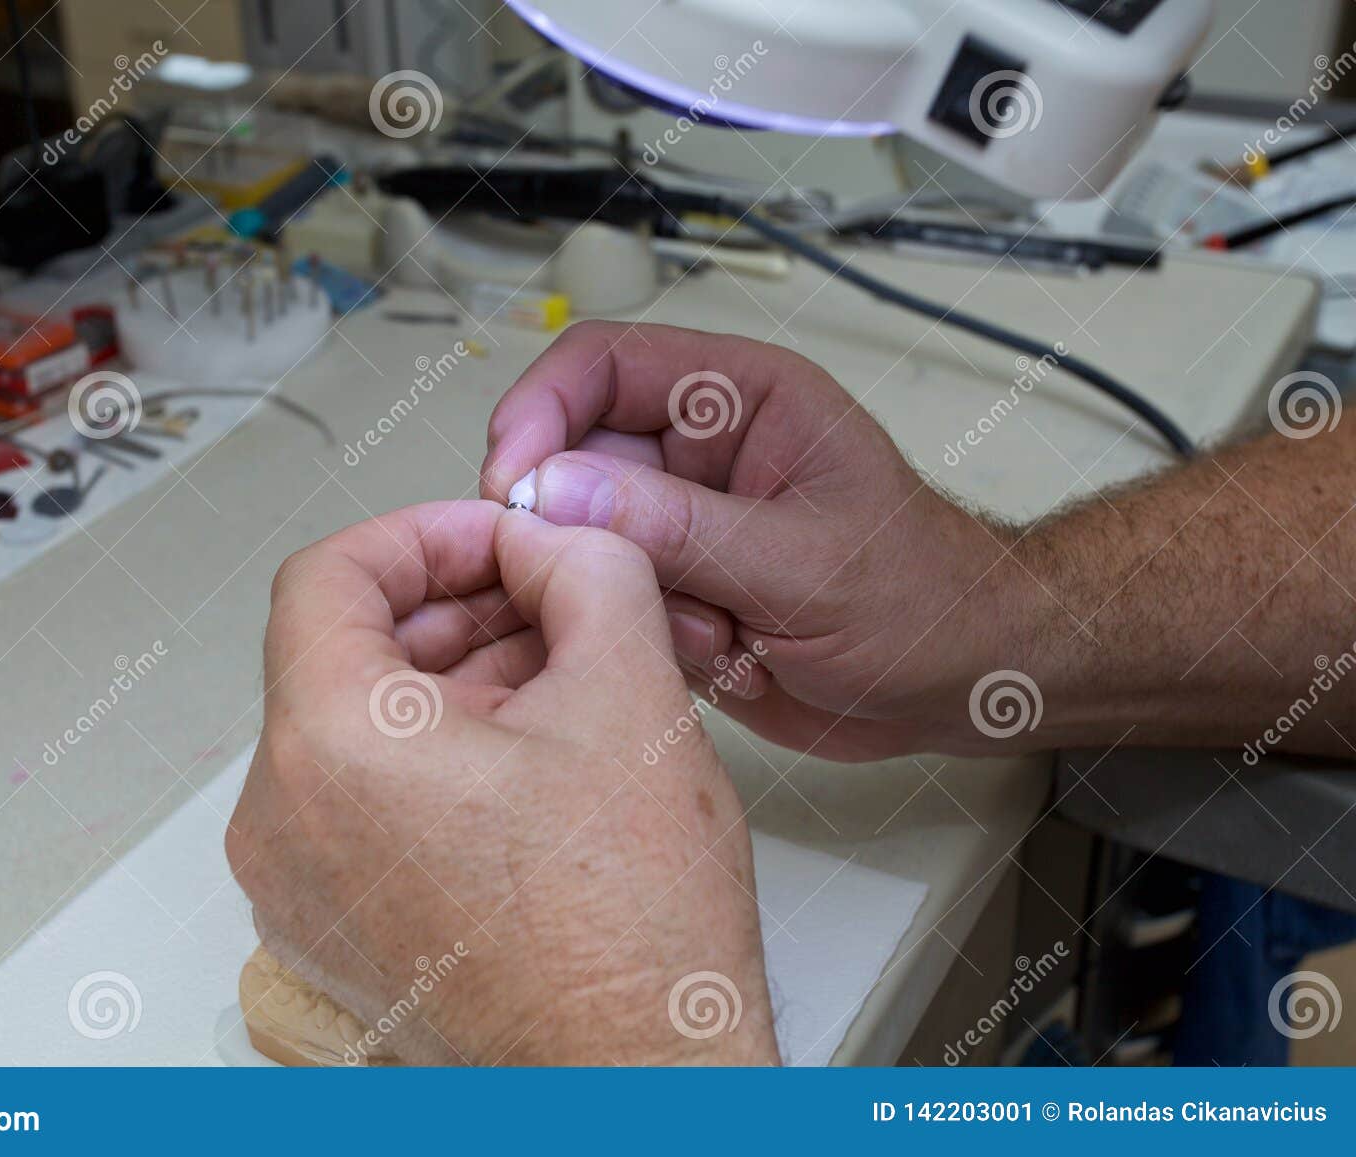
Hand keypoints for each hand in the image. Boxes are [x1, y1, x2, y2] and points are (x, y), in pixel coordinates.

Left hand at [226, 500, 779, 1065]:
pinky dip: (429, 758)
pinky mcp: (331, 928)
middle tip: (546, 601)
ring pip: (355, 727)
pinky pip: (358, 802)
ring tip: (556, 683)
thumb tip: (548, 542)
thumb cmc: (627, 937)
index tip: (494, 540)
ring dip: (450, 682)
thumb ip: (586, 568)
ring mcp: (299, 885)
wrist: (631, 1084)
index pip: (330, 574)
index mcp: (330, 744)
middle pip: (341, 649)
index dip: (424, 534)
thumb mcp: (631, 694)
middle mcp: (283, 818)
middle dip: (453, 609)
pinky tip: (527, 759)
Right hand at [481, 321, 1027, 760]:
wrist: (963, 681)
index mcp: (740, 396)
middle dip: (592, 537)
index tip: (512, 485)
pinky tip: (741, 658)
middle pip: (577, 462)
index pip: (601, 365)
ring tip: (733, 635)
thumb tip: (558, 487)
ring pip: (591, 548)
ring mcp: (686, 523)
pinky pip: (617, 605)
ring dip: (644, 604)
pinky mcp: (681, 587)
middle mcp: (700, 451)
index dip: (540, 413)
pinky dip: (662, 643)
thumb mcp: (801, 564)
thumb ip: (677, 528)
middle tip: (630, 590)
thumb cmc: (925, 599)